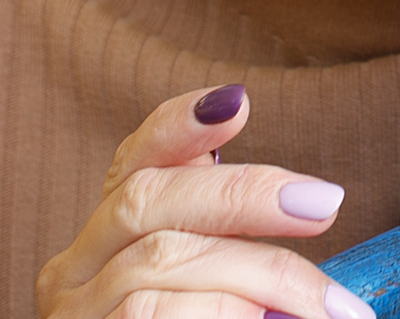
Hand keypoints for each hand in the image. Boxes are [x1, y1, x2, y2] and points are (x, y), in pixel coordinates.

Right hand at [35, 84, 377, 318]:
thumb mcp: (199, 296)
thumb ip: (224, 252)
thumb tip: (306, 200)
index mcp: (98, 249)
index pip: (130, 165)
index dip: (177, 125)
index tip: (236, 100)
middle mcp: (70, 280)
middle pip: (152, 205)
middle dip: (247, 194)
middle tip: (328, 204)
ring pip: (164, 265)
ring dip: (261, 277)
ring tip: (329, 309)